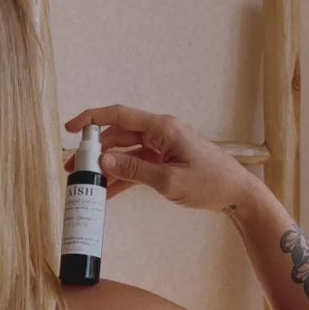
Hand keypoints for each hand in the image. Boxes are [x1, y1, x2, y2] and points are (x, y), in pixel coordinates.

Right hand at [64, 104, 256, 213]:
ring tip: (86, 184)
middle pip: (118, 135)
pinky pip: (138, 166)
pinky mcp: (166, 161)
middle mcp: (160, 132)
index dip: (92, 119)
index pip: (118, 115)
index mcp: (161, 128)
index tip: (71, 128)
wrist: (237, 194)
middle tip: (74, 169)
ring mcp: (163, 147)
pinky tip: (108, 193)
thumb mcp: (168, 180)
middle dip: (94, 151)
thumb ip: (134, 169)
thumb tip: (103, 161)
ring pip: (126, 152)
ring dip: (107, 167)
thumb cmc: (210, 183)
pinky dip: (123, 177)